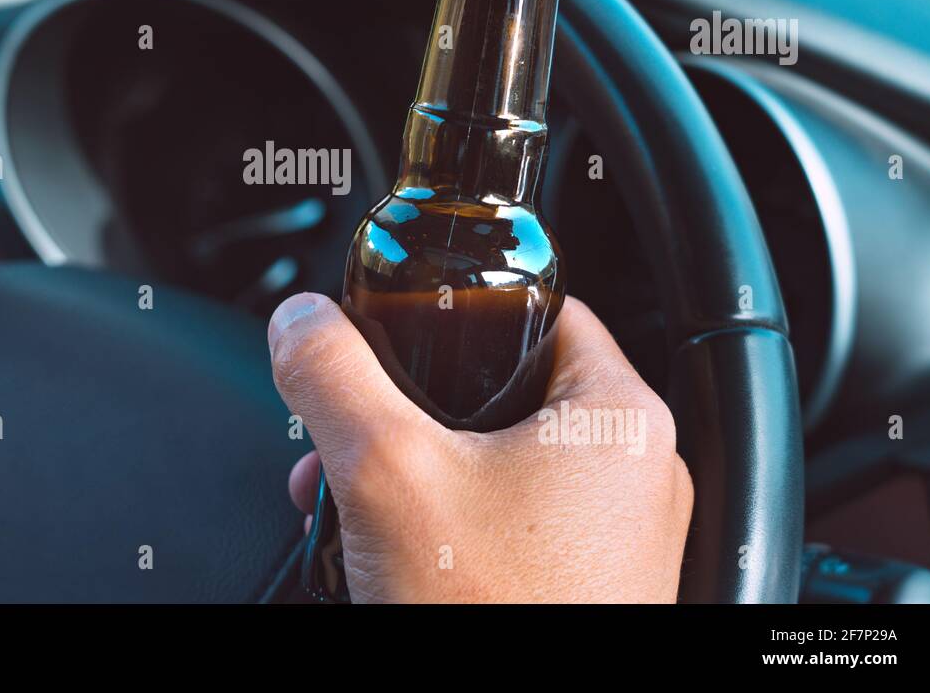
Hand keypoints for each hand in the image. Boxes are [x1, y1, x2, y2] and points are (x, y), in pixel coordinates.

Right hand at [268, 293, 693, 602]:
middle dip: (403, 409)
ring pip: (492, 462)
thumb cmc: (498, 620)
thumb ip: (333, 377)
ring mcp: (608, 538)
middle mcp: (628, 473)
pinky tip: (380, 553)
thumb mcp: (385, 472)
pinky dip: (440, 523)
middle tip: (348, 430)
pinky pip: (504, 524)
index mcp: (615, 416)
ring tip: (343, 498)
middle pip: (500, 391)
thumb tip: (300, 321)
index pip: (540, 311)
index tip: (400, 325)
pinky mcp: (581, 586)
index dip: (458, 310)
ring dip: (410, 469)